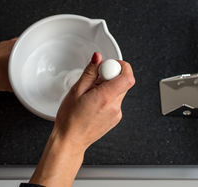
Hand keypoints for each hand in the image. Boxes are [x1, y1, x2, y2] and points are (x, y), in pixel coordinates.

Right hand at [29, 52, 134, 186]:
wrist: (70, 140)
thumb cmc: (70, 119)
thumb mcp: (76, 90)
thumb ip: (90, 72)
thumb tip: (98, 58)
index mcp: (106, 98)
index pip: (127, 76)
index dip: (120, 66)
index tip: (107, 65)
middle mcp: (115, 106)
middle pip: (124, 82)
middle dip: (111, 76)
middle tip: (95, 79)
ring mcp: (117, 114)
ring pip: (119, 91)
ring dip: (109, 86)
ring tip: (92, 93)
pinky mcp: (116, 118)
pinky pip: (116, 101)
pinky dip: (108, 97)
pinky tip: (94, 102)